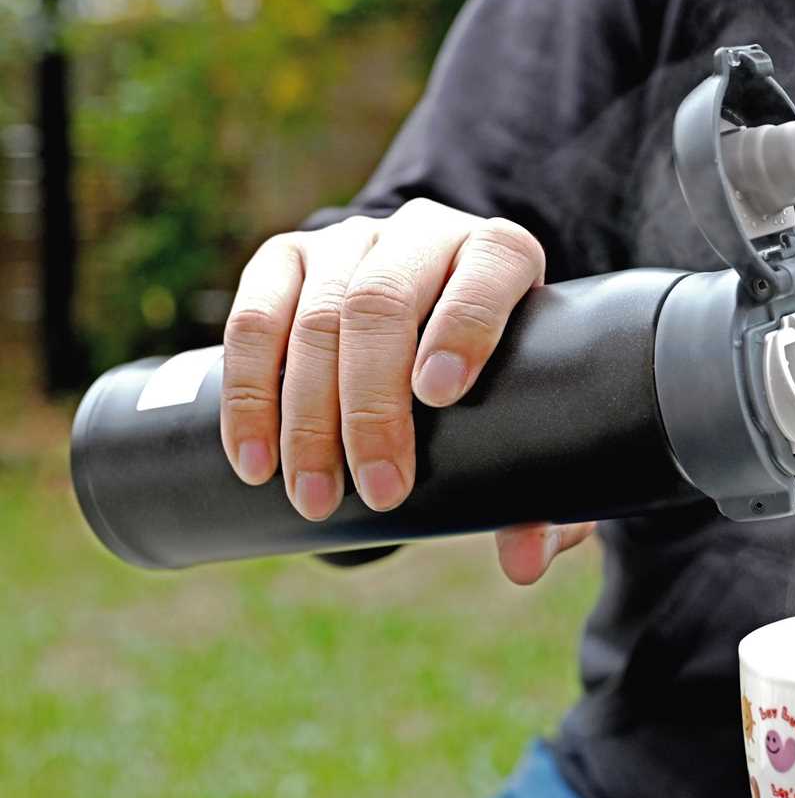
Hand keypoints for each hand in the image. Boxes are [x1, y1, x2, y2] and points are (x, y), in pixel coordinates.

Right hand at [220, 197, 591, 582]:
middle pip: (383, 304)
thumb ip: (542, 499)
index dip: (463, 326)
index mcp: (499, 254)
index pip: (487, 272)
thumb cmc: (491, 384)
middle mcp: (423, 232)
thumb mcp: (529, 427)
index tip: (439, 395)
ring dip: (305, 417)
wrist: (422, 320)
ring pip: (314, 317)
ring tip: (313, 496)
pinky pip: (252, 319)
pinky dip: (248, 397)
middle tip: (381, 492)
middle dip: (373, 405)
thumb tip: (523, 565)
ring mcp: (348, 241)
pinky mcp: (285, 259)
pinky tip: (254, 458)